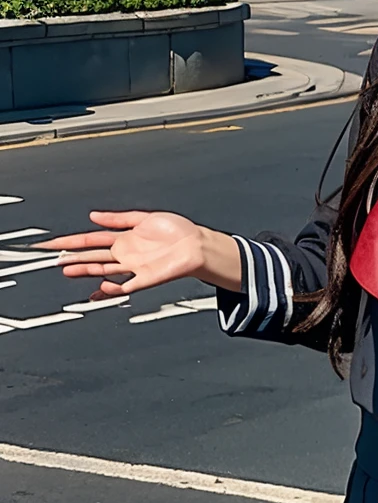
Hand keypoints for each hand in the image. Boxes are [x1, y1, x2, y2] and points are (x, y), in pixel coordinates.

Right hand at [35, 211, 239, 298]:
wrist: (198, 245)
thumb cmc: (178, 231)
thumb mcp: (144, 218)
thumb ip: (118, 218)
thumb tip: (93, 215)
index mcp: (124, 239)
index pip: (92, 241)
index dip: (72, 242)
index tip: (55, 244)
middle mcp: (126, 254)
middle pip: (93, 257)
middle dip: (74, 258)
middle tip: (55, 259)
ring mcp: (134, 268)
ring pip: (103, 270)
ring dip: (86, 271)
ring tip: (68, 270)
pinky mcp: (145, 279)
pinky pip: (125, 286)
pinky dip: (112, 287)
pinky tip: (101, 284)